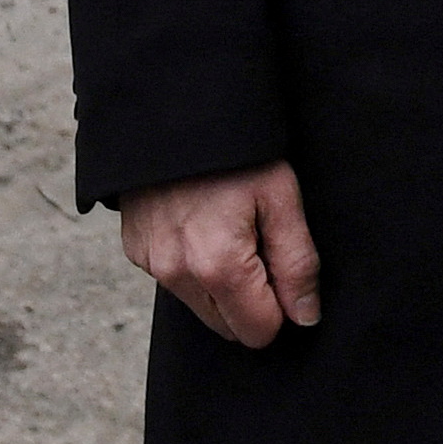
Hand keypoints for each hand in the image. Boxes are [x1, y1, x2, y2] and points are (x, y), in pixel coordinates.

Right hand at [119, 160, 320, 346]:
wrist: (174, 112)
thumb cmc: (238, 152)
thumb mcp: (282, 197)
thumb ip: (297, 264)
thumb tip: (305, 317)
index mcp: (218, 266)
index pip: (258, 331)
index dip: (282, 307)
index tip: (285, 268)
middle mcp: (178, 275)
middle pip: (228, 326)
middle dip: (252, 300)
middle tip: (261, 244)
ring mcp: (152, 265)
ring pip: (201, 306)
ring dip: (223, 285)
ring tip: (232, 228)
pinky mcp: (137, 251)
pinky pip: (176, 280)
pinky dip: (194, 266)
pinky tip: (204, 223)